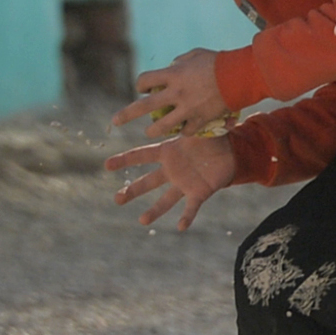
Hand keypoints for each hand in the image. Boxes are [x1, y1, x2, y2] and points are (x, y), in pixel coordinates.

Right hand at [103, 134, 236, 230]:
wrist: (229, 152)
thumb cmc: (210, 137)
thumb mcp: (199, 127)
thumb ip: (190, 121)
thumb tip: (188, 107)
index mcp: (167, 152)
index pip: (142, 155)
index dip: (124, 160)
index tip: (107, 165)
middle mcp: (171, 170)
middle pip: (148, 182)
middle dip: (132, 190)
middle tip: (117, 199)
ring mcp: (183, 183)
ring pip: (166, 200)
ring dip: (154, 211)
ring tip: (142, 220)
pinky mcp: (198, 192)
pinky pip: (191, 207)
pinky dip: (186, 216)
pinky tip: (180, 227)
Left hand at [112, 48, 229, 137]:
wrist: (239, 76)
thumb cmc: (218, 62)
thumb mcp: (195, 55)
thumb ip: (180, 62)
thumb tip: (172, 66)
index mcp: (172, 75)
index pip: (144, 81)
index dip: (140, 85)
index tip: (143, 88)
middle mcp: (176, 93)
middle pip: (143, 106)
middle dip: (126, 114)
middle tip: (115, 121)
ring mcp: (187, 109)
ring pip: (162, 126)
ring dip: (153, 131)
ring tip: (150, 133)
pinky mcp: (201, 120)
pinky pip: (186, 132)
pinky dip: (184, 132)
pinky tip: (183, 132)